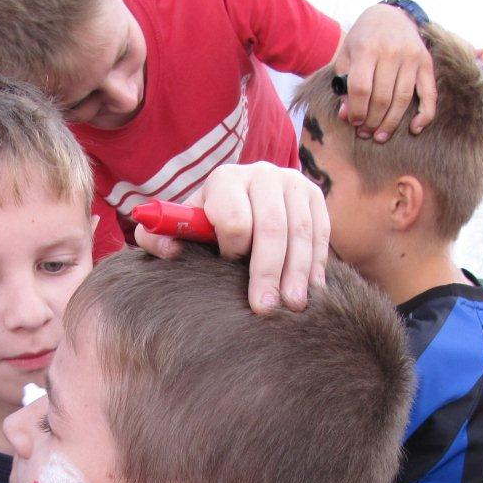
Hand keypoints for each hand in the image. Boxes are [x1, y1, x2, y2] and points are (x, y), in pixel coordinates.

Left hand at [135, 163, 329, 314]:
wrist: (243, 195)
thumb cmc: (208, 222)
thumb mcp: (183, 226)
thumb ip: (161, 237)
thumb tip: (169, 250)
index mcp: (225, 179)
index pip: (234, 218)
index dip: (232, 249)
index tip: (228, 266)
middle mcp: (262, 174)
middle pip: (272, 227)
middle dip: (267, 271)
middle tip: (264, 308)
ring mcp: (293, 182)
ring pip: (301, 231)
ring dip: (298, 272)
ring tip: (293, 306)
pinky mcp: (315, 195)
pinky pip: (321, 231)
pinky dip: (318, 263)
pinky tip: (312, 290)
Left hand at [334, 3, 436, 141]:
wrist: (390, 15)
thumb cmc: (363, 40)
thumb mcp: (346, 57)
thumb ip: (343, 85)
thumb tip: (346, 115)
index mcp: (367, 49)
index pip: (361, 89)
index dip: (357, 111)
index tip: (354, 122)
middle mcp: (391, 52)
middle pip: (382, 98)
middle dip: (372, 121)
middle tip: (365, 133)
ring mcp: (411, 57)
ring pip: (402, 100)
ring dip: (391, 123)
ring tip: (380, 136)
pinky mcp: (426, 62)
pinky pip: (429, 93)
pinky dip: (424, 114)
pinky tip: (414, 128)